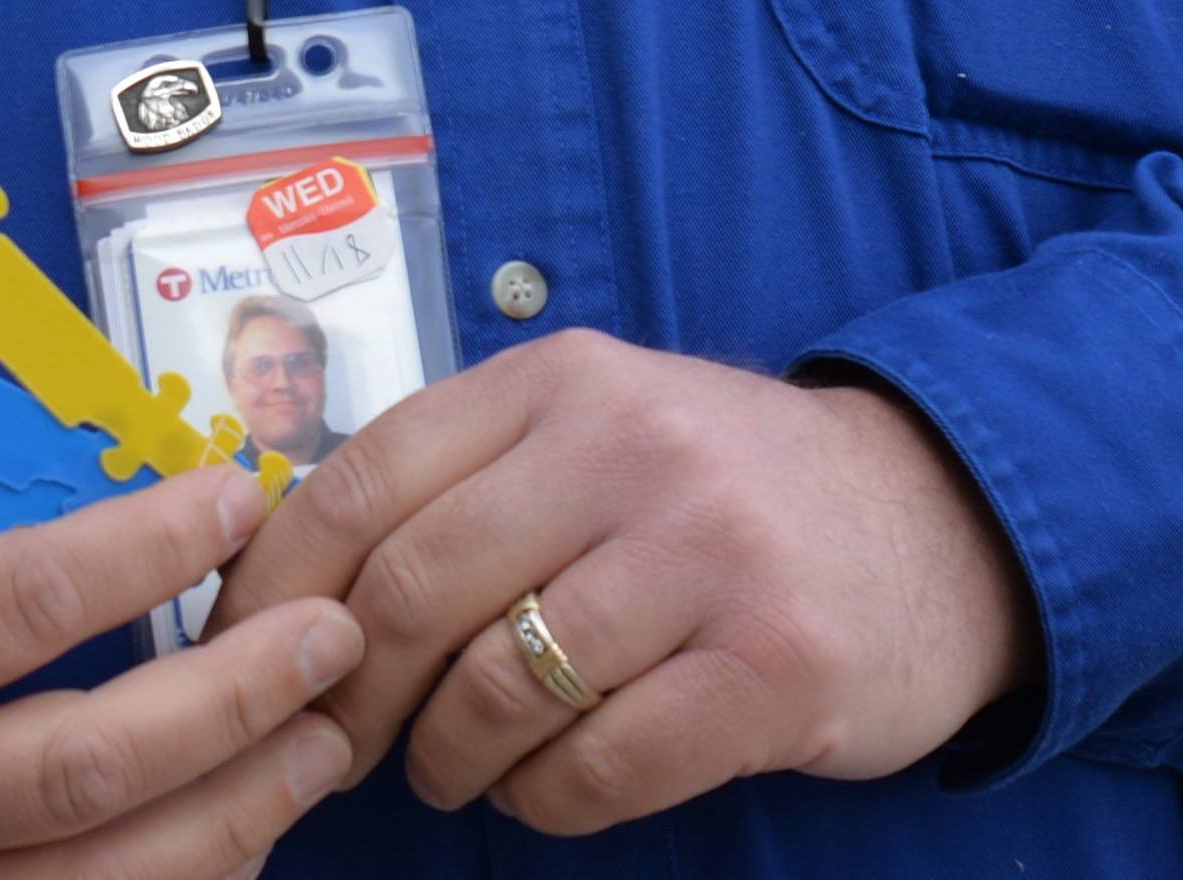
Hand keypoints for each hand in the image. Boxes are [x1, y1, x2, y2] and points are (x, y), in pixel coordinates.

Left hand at [209, 332, 1039, 832]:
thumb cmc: (725, 495)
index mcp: (563, 381)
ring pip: (501, 686)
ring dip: (450, 757)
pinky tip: (550, 790)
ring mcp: (709, 555)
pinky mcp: (773, 664)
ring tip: (456, 770)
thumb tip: (289, 574)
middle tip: (340, 742)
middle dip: (351, 691)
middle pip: (418, 587)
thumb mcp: (601, 429)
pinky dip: (548, 801)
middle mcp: (631, 449)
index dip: (281, 578)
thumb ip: (470, 474)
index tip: (244, 650)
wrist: (937, 527)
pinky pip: (601, 766)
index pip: (367, 473)